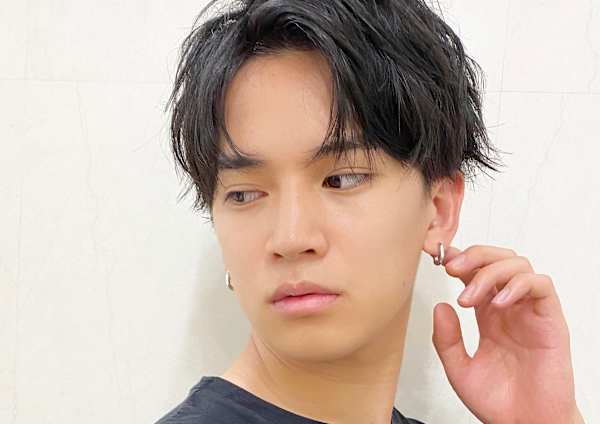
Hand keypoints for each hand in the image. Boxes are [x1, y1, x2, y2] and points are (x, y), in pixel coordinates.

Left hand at [431, 244, 581, 422]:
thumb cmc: (499, 401)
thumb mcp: (458, 369)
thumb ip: (446, 340)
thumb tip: (440, 306)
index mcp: (487, 315)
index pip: (475, 272)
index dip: (458, 258)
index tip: (436, 256)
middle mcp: (508, 308)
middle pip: (497, 259)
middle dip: (473, 256)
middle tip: (451, 268)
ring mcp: (530, 312)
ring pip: (519, 265)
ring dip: (491, 272)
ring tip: (470, 296)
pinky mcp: (551, 321)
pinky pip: (542, 286)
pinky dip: (519, 285)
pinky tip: (499, 303)